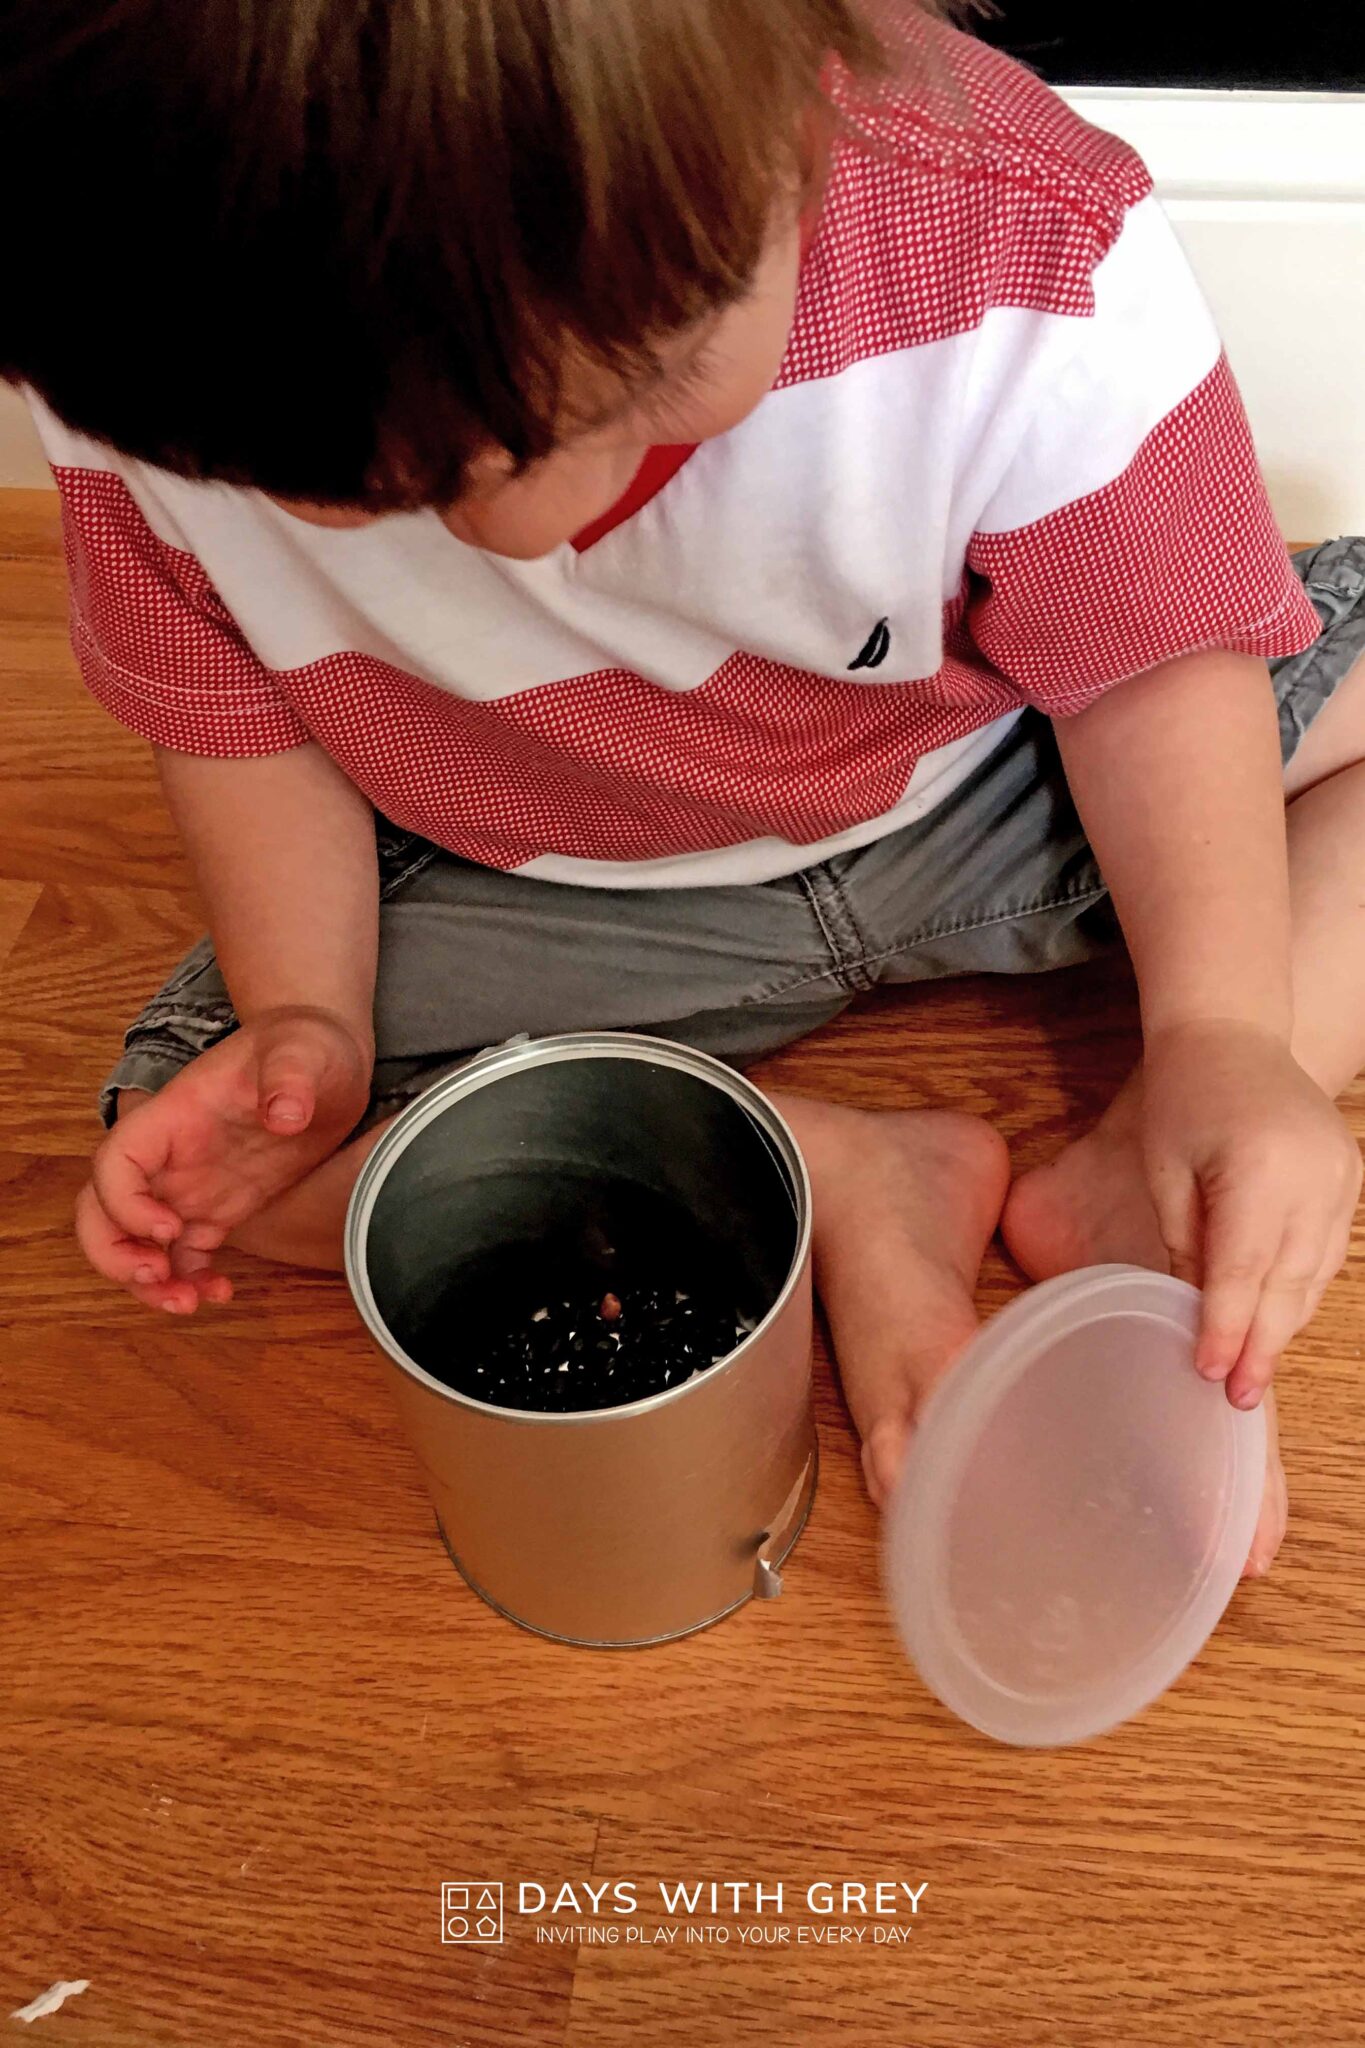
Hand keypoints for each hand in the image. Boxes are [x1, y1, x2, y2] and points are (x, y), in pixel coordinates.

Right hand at [76, 1006, 373, 1312]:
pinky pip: (185, 1254)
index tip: (171, 1228)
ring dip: (149, 1281)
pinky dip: (191, 1280)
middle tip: (155, 1278)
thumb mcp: (303, 1051)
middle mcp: (171, 1157)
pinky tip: (221, 1293)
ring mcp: (191, 1185)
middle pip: (103, 1210)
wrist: (326, 1061)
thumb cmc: (303, 1046)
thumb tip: (286, 1113)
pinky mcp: (220, 1208)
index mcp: (174, 1117)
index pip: (116, 1163)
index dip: (125, 1203)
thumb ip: (289, 1077)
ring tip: (188, 1304)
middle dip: (114, 1253)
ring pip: (138, 1243)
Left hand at [1140, 1020, 1361, 1406]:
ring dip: (1285, 1323)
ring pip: (1315, 1274)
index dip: (1227, 1329)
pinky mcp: (1349, 1176)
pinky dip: (1300, 1287)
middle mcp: (1315, 1178)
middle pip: (1289, 1283)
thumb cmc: (1184, 1095)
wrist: (1232, 1032)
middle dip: (1262, 1345)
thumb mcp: (1166, 1171)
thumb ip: (1185, 1242)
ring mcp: (1341, 1177)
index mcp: (1261, 1171)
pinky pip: (1327, 1251)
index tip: (1208, 1373)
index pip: (1243, 1271)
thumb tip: (1194, 1311)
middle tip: (1237, 1396)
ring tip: (1253, 1372)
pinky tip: (1274, 1317)